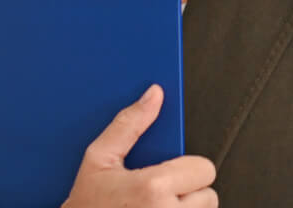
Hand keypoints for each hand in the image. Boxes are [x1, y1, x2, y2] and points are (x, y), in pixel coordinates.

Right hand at [62, 84, 217, 206]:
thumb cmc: (84, 205)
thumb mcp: (98, 160)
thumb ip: (128, 125)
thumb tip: (154, 95)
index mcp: (153, 188)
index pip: (204, 168)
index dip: (188, 168)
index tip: (170, 173)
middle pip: (208, 195)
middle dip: (188, 192)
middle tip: (160, 195)